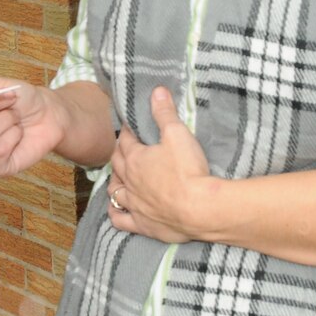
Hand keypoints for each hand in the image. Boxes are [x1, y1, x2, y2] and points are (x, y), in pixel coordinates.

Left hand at [107, 86, 213, 243]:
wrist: (201, 209)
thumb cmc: (189, 170)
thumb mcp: (178, 134)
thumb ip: (165, 113)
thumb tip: (156, 91)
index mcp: (136, 158)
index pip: (126, 140)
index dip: (128, 131)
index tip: (131, 126)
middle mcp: (130, 181)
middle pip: (117, 164)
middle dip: (119, 153)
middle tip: (126, 147)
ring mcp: (135, 204)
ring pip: (114, 191)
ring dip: (115, 182)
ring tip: (119, 176)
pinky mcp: (143, 225)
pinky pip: (120, 220)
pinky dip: (116, 213)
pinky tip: (117, 210)